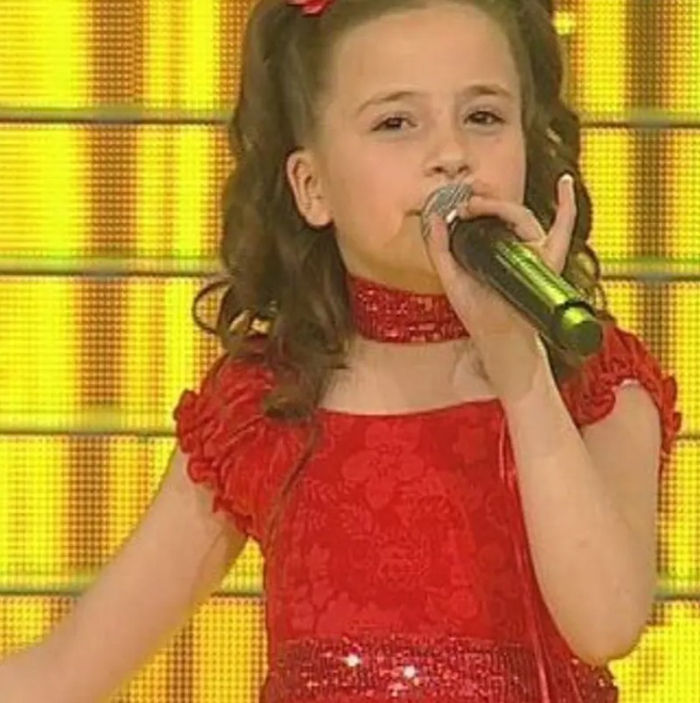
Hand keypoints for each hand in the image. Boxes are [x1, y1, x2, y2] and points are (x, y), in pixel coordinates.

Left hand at [421, 174, 576, 401]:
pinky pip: (564, 228)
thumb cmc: (479, 313)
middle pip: (505, 212)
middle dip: (485, 201)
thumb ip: (441, 249)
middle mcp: (516, 247)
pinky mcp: (548, 260)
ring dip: (500, 206)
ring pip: (522, 218)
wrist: (497, 338)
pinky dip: (567, 205)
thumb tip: (434, 217)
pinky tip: (565, 183)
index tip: (457, 201)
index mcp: (494, 249)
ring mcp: (534, 251)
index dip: (475, 202)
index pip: (489, 216)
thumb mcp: (451, 278)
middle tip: (465, 202)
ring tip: (477, 204)